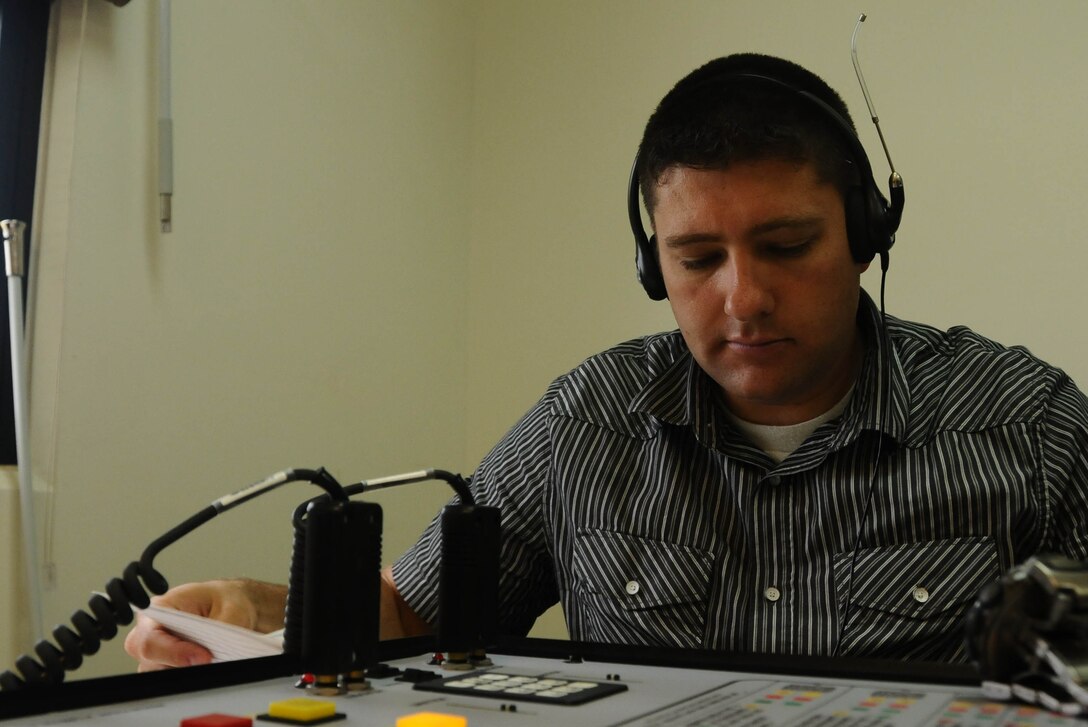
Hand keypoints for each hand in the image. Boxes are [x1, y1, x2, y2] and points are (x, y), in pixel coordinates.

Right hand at [123, 578, 286, 671]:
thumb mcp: (232, 608)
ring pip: (156, 674)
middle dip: (175, 664)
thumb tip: (215, 652)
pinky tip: (209, 669)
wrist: (242, 607)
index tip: (201, 657)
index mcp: (161, 608)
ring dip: (182, 673)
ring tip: (212, 662)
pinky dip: (188, 678)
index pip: (151, 637)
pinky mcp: (170, 666)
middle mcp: (154, 630)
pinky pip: (171, 680)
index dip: (173, 651)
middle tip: (208, 662)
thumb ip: (221, 629)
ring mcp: (160, 650)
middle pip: (146, 660)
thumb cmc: (231, 600)